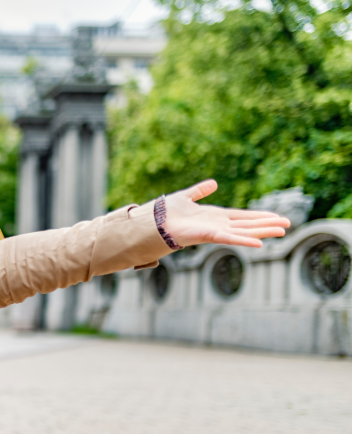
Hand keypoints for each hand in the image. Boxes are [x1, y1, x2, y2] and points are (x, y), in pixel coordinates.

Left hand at [163, 180, 291, 247]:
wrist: (151, 222)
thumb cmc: (165, 213)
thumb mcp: (186, 197)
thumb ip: (199, 191)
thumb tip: (213, 183)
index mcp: (214, 216)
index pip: (242, 216)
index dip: (259, 216)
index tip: (276, 217)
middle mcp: (217, 224)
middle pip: (247, 224)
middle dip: (267, 224)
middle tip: (287, 225)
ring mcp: (214, 231)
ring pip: (243, 232)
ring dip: (262, 231)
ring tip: (282, 231)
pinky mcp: (207, 236)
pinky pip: (229, 238)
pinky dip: (243, 241)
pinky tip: (260, 244)